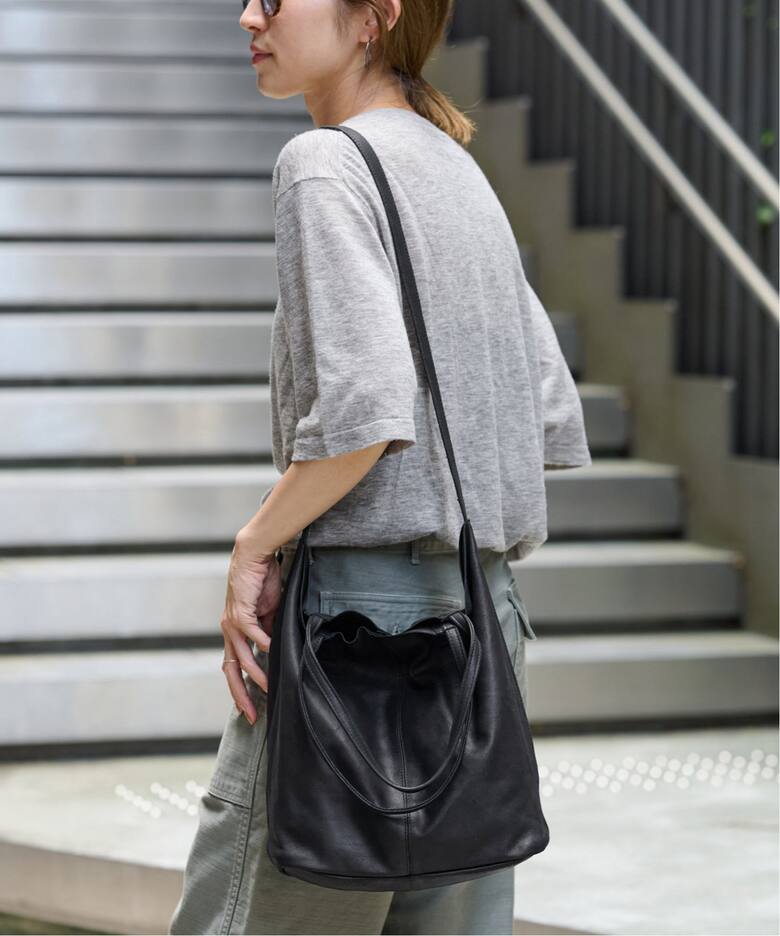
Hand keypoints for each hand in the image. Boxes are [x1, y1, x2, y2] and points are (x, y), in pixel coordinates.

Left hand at [220, 534, 282, 723]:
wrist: (254, 555)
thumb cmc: (261, 581)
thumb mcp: (269, 612)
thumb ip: (270, 631)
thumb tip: (277, 649)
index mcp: (234, 632)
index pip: (235, 666)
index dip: (241, 689)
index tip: (250, 710)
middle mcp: (229, 630)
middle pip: (231, 669)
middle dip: (240, 694)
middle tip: (250, 715)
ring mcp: (232, 622)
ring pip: (241, 657)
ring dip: (256, 674)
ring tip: (269, 686)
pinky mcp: (240, 612)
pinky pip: (252, 634)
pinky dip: (264, 645)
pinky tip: (274, 653)